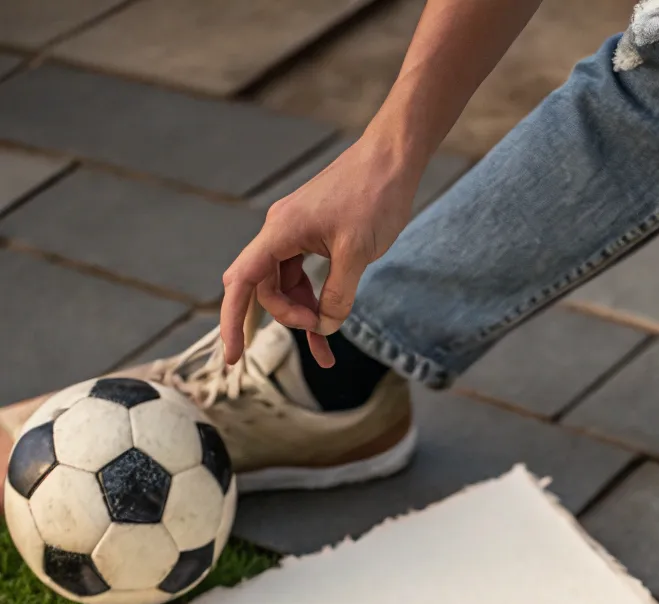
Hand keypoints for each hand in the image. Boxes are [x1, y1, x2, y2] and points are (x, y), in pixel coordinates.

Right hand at [220, 133, 419, 366]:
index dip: (232, 321)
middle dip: (287, 316)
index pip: (242, 282)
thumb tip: (325, 326)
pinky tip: (329, 330)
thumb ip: (338, 296)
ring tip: (327, 348)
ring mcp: (295, 235)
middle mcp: (280, 233)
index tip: (232, 356)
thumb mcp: (357, 254)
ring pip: (285, 288)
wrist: (392, 159)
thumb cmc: (373, 196)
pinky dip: (314, 304)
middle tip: (320, 330)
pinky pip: (304, 279)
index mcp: (280, 232)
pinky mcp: (313, 239)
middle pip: (265, 290)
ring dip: (302, 317)